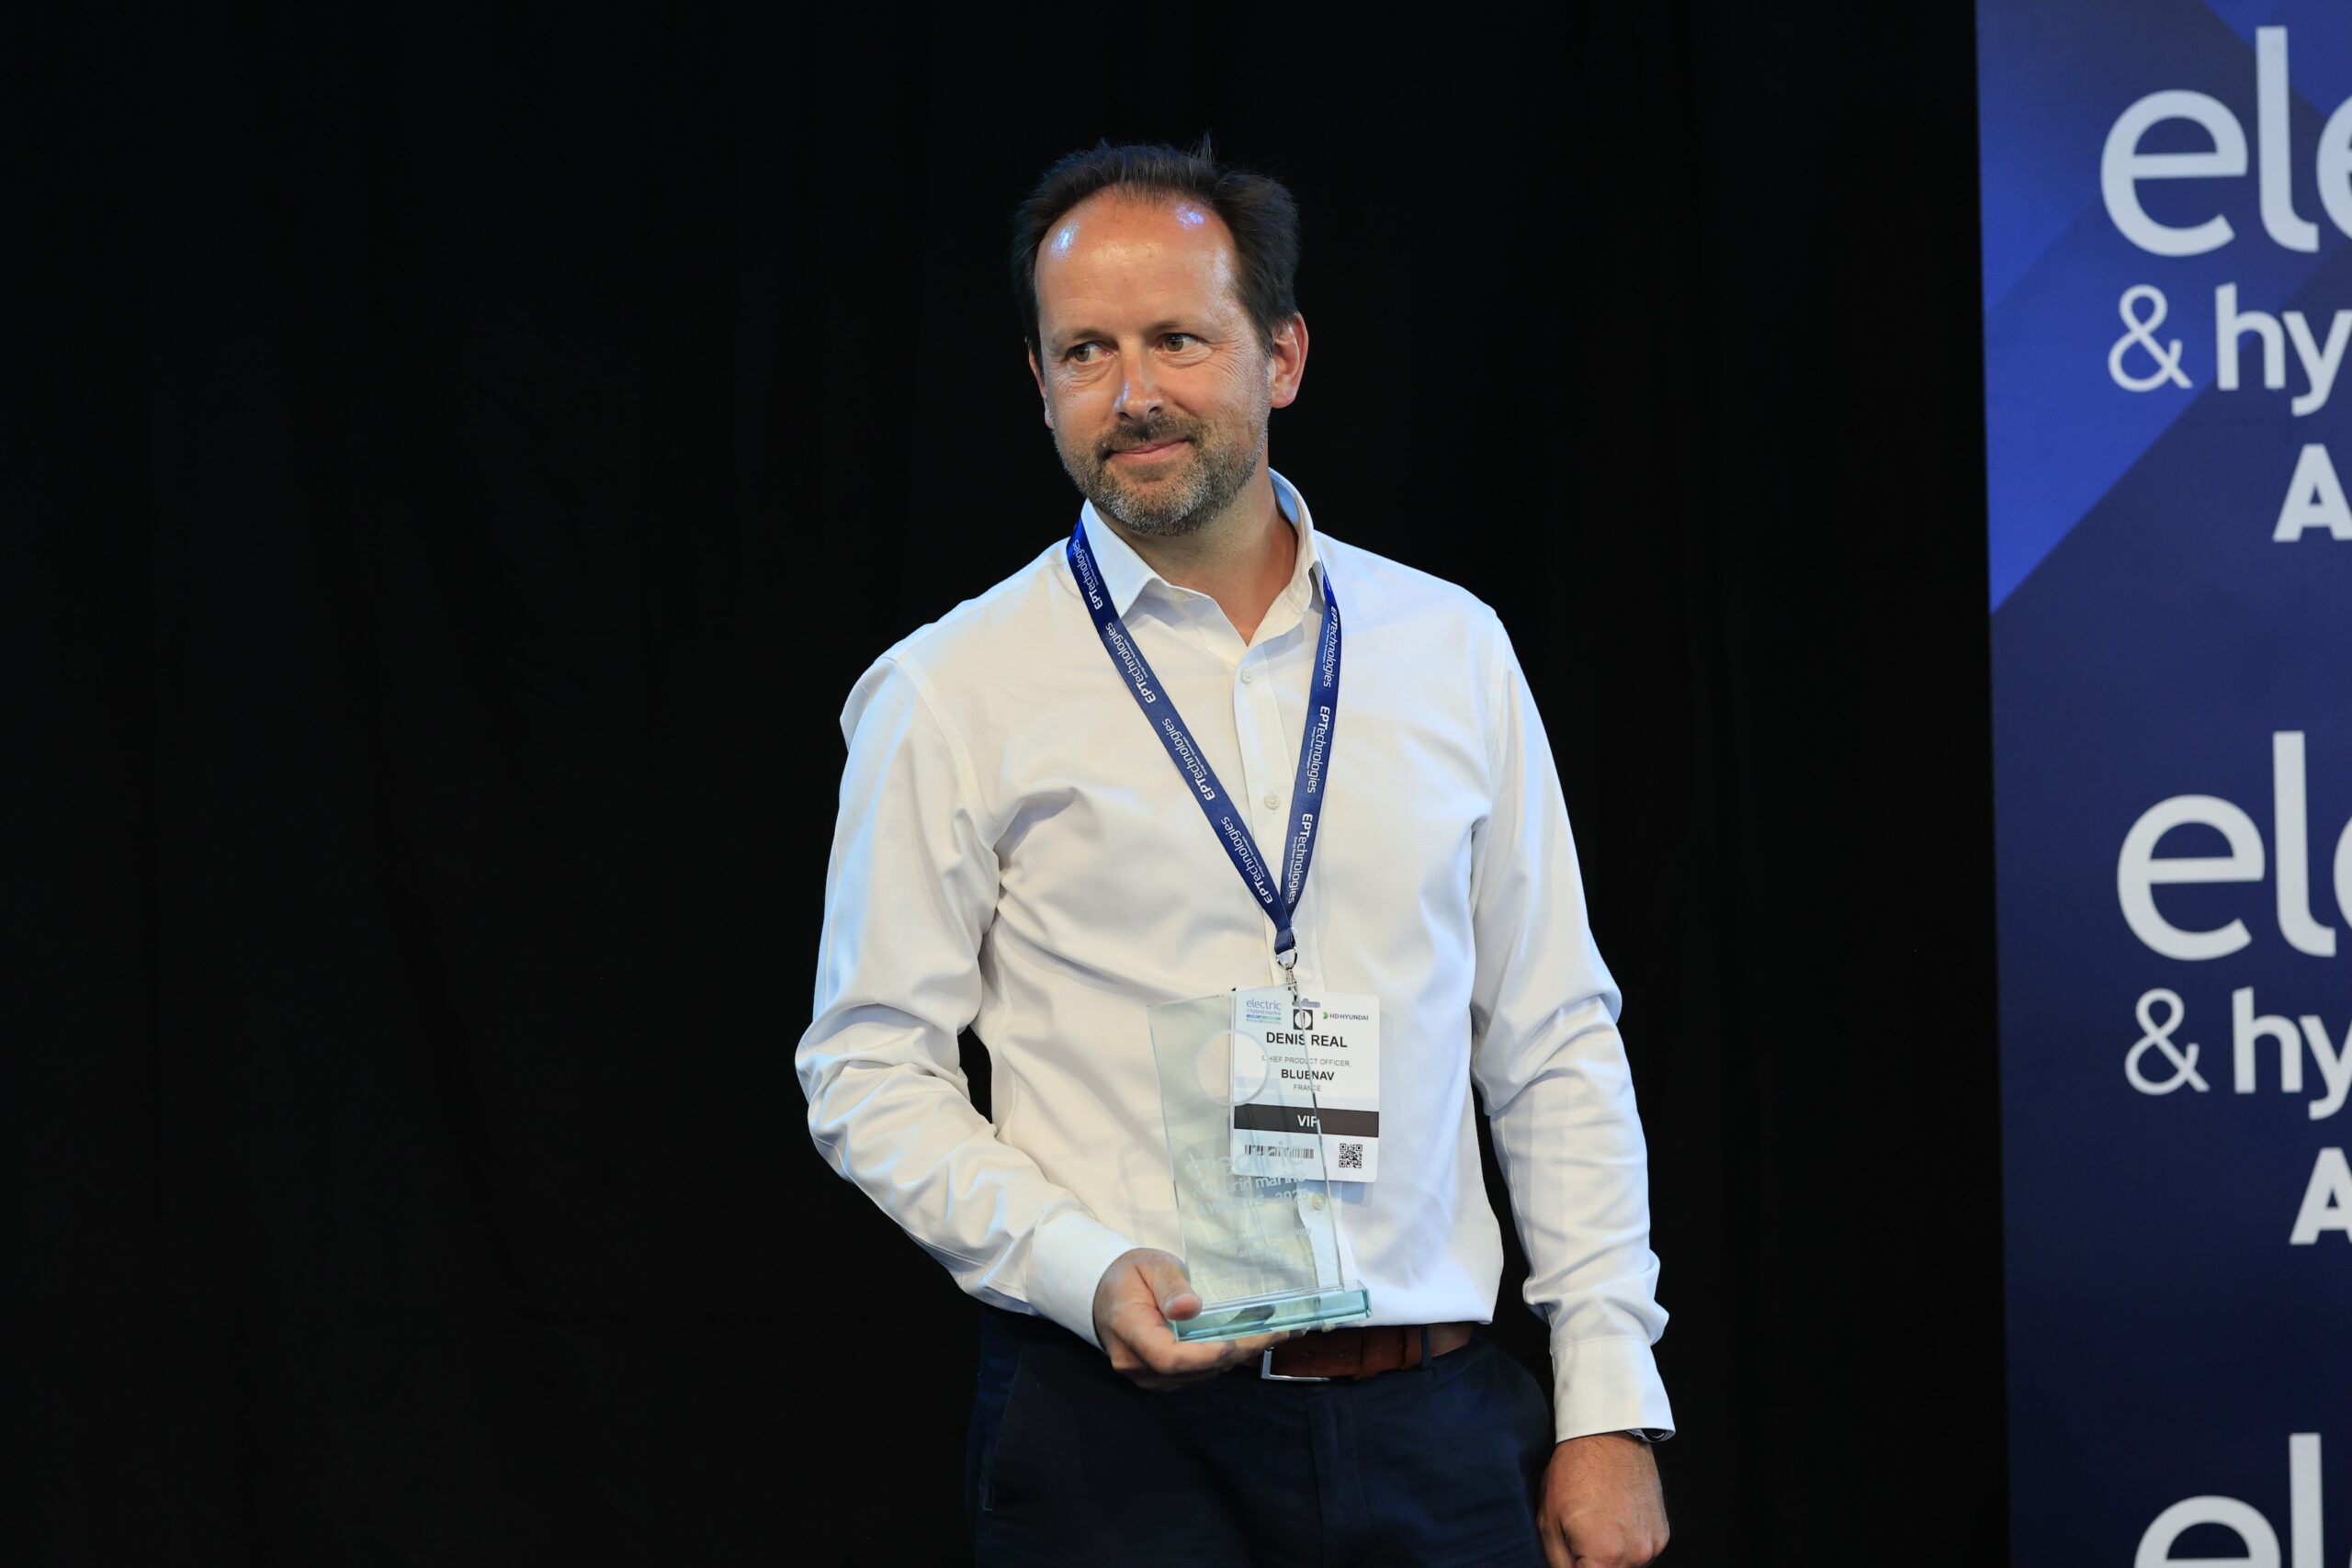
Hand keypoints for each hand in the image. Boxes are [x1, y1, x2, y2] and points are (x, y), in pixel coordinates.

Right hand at [1089, 1247, 1289, 1390]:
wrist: (1106, 1294)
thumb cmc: (1130, 1275)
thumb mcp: (1151, 1265)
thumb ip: (1171, 1286)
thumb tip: (1190, 1308)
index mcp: (1129, 1331)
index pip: (1168, 1357)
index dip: (1205, 1355)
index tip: (1236, 1343)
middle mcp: (1137, 1363)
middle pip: (1192, 1369)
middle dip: (1238, 1352)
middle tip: (1279, 1332)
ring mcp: (1149, 1376)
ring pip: (1200, 1375)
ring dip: (1238, 1357)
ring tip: (1276, 1334)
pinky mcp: (1163, 1378)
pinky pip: (1198, 1374)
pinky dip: (1226, 1359)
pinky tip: (1252, 1342)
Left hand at [1538, 1432, 1667, 1566]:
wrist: (1607, 1435)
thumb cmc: (1573, 1472)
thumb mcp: (1548, 1521)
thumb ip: (1559, 1562)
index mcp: (1606, 1556)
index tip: (1571, 1557)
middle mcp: (1636, 1555)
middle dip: (1591, 1563)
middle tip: (1578, 1537)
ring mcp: (1653, 1545)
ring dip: (1611, 1558)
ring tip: (1596, 1525)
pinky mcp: (1663, 1533)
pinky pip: (1641, 1553)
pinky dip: (1627, 1545)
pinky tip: (1613, 1520)